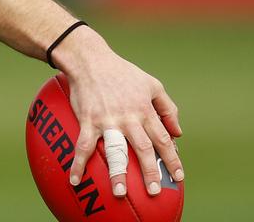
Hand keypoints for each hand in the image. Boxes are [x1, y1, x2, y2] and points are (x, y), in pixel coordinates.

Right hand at [53, 28, 183, 197]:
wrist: (91, 60)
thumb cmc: (123, 73)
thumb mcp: (152, 85)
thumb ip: (168, 108)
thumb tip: (178, 133)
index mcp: (145, 110)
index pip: (163, 138)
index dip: (172, 158)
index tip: (178, 176)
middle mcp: (128, 117)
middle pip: (143, 148)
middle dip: (150, 171)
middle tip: (155, 191)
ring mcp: (107, 120)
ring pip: (115, 149)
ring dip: (117, 172)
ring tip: (119, 192)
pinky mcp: (88, 120)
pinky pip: (83, 145)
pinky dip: (78, 163)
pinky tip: (75, 180)